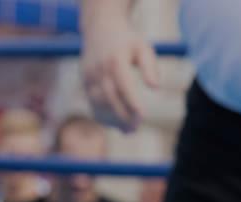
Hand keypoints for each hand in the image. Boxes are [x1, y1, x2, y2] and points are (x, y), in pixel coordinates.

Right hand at [80, 12, 159, 131]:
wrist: (100, 30)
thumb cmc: (127, 41)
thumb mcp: (143, 47)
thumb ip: (150, 66)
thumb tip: (155, 87)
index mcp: (115, 59)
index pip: (123, 85)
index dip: (131, 102)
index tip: (143, 116)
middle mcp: (99, 70)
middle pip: (109, 97)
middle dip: (122, 115)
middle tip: (135, 129)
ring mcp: (89, 78)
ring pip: (99, 104)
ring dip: (113, 119)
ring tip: (128, 131)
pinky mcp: (85, 84)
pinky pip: (92, 104)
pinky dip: (103, 116)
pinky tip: (115, 125)